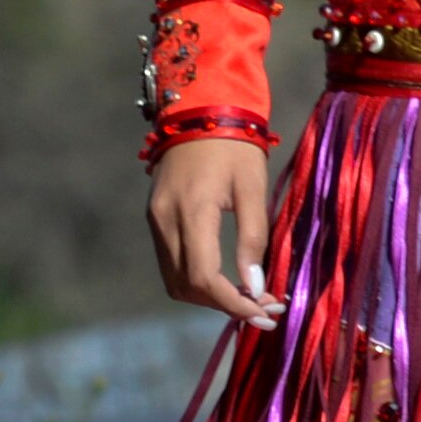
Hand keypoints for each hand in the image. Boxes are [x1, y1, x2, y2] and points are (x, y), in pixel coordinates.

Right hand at [147, 137, 280, 325]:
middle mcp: (165, 221)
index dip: (234, 304)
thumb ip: (252, 237)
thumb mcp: (252, 187)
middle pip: (187, 287)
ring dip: (209, 297)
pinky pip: (171, 263)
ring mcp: (155, 220)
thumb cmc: (234, 145)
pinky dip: (196, 279)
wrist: (199, 107)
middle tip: (265, 308)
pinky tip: (226, 278)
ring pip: (175, 281)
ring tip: (248, 296)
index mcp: (192, 211)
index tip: (265, 314)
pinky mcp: (155, 218)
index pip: (205, 278)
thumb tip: (254, 285)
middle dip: (224, 305)